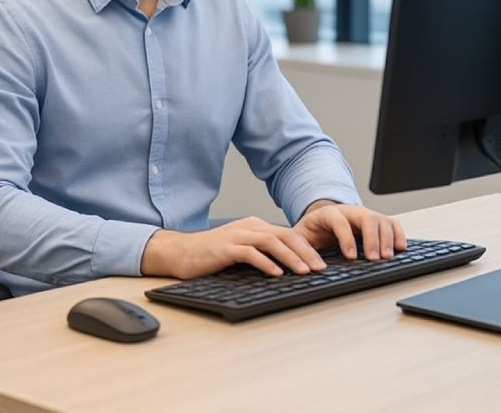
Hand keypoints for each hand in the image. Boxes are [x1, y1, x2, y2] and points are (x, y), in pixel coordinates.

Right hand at [141, 217, 327, 278]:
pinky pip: (250, 253)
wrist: (180, 252)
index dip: (306, 248)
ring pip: (270, 242)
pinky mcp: (225, 248)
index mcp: (253, 227)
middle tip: (320, 268)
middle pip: (283, 235)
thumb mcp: (240, 250)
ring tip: (304, 271)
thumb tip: (286, 267)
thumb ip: (260, 253)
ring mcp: (235, 236)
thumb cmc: (210, 255)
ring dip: (290, 257)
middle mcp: (247, 227)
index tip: (321, 264)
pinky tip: (276, 274)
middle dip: (305, 252)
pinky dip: (265, 263)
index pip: (286, 234)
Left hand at [293, 202, 406, 261]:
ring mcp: (365, 214)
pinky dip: (398, 235)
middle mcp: (350, 211)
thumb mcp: (300, 237)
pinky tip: (400, 248)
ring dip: (386, 239)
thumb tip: (309, 264)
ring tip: (387, 258)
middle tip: (374, 259)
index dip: (346, 239)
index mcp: (329, 214)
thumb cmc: (312, 231)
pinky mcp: (377, 221)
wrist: (319, 220)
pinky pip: (392, 224)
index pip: (340, 222)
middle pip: (366, 218)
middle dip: (372, 239)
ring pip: (381, 220)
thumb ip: (301, 248)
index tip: (351, 257)